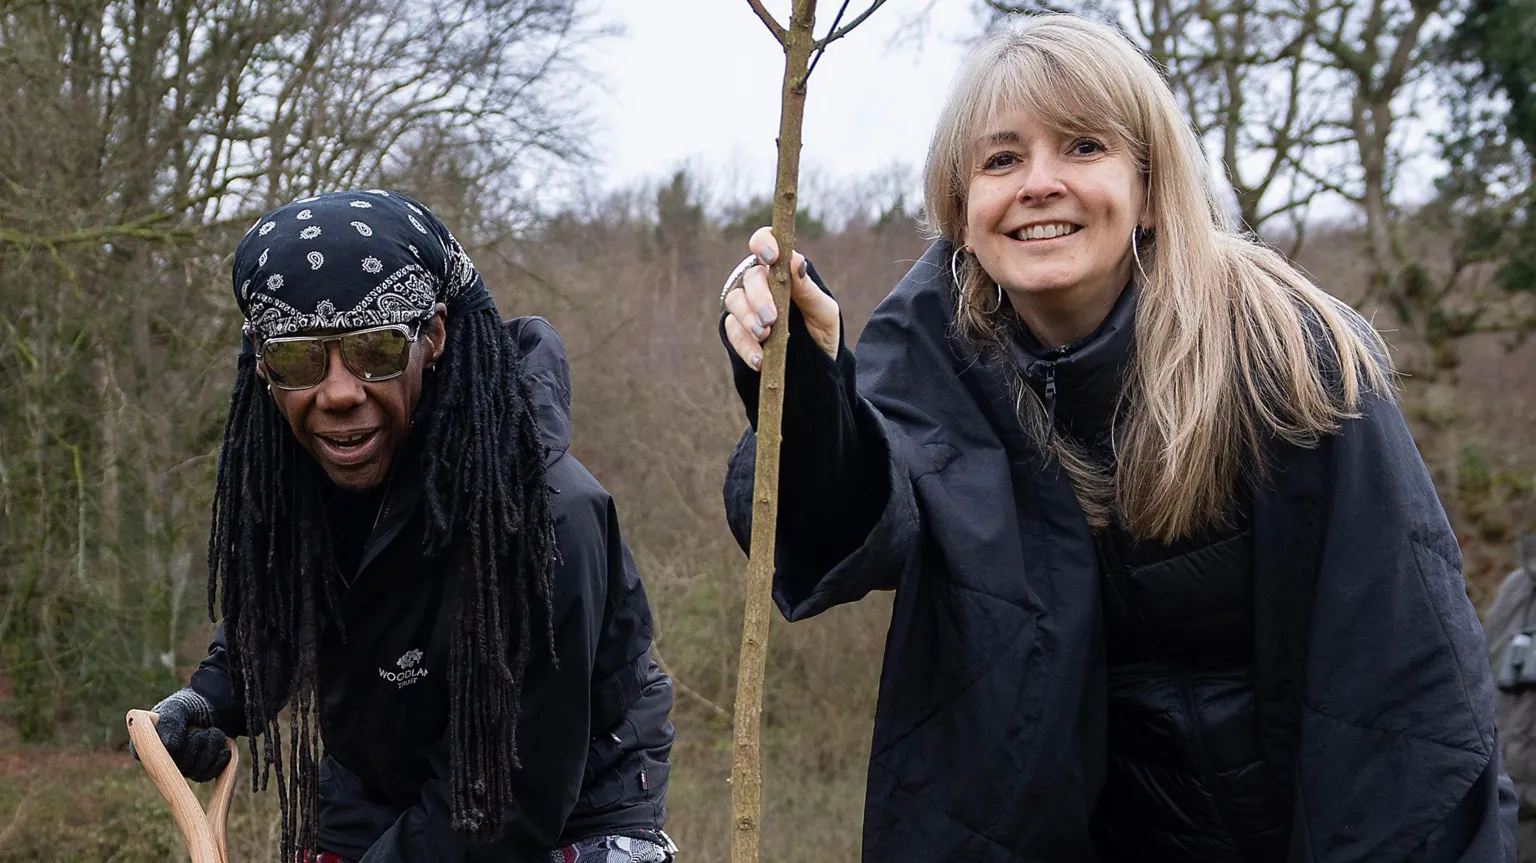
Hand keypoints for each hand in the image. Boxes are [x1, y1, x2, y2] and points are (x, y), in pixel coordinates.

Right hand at [130, 688, 230, 781]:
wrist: (217, 708)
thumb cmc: (192, 705)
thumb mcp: (179, 706)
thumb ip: (171, 720)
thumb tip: (167, 745)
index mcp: (147, 741)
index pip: (144, 754)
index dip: (162, 750)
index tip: (179, 739)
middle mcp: (160, 759)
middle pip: (174, 767)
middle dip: (194, 745)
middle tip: (200, 730)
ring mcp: (179, 769)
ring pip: (193, 771)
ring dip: (209, 749)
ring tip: (213, 732)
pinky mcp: (198, 773)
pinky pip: (206, 775)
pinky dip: (218, 759)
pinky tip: (223, 748)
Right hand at [723, 226, 840, 368]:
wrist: (817, 366)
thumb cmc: (821, 330)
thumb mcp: (824, 312)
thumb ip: (809, 289)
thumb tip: (795, 260)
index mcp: (782, 270)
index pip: (765, 242)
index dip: (763, 243)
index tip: (771, 257)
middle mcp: (761, 284)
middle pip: (749, 278)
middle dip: (758, 297)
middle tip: (770, 318)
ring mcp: (747, 307)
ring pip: (734, 302)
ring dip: (748, 319)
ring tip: (765, 336)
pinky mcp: (738, 331)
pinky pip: (732, 332)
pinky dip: (745, 345)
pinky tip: (759, 359)